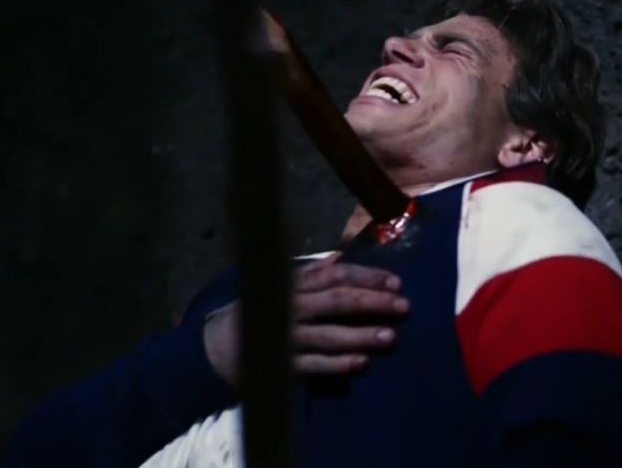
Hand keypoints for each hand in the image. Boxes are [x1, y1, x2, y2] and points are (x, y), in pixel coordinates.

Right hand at [203, 253, 407, 384]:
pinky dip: (338, 364)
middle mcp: (289, 306)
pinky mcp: (280, 365)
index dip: (366, 276)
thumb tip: (344, 257)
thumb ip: (312, 274)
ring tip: (391, 337)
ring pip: (328, 334)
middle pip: (336, 301)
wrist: (217, 346)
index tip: (396, 282)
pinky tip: (361, 363)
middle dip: (372, 302)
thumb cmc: (260, 311)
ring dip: (361, 335)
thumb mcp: (282, 286)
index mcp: (292, 283)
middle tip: (404, 307)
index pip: (334, 275)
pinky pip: (313, 364)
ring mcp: (284, 337)